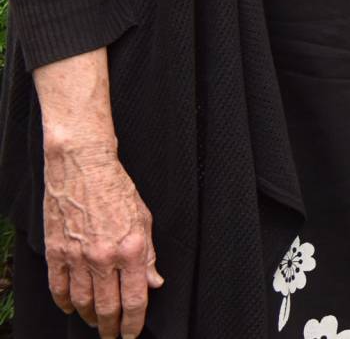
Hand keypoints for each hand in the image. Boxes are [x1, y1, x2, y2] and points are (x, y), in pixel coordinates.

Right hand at [42, 142, 163, 336]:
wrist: (83, 168)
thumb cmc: (117, 189)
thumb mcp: (145, 219)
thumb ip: (148, 255)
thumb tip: (154, 283)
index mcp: (131, 249)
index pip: (135, 299)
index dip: (134, 323)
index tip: (132, 334)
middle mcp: (103, 257)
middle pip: (107, 307)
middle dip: (112, 327)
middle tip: (113, 336)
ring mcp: (76, 257)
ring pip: (82, 302)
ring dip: (89, 318)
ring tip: (96, 323)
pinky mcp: (55, 252)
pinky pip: (58, 288)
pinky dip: (65, 302)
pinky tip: (71, 307)